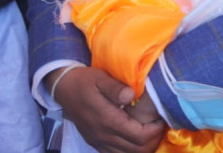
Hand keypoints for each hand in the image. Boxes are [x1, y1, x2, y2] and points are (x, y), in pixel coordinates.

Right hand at [49, 66, 165, 152]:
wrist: (62, 88)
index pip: (140, 136)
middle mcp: (103, 135)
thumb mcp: (99, 77)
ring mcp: (99, 141)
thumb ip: (115, 88)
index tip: (159, 118)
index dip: (155, 130)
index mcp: (107, 119)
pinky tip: (134, 138)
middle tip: (157, 125)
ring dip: (143, 147)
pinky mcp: (96, 143)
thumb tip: (132, 95)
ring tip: (148, 131)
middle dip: (153, 140)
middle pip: (138, 150)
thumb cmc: (83, 80)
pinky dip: (131, 150)